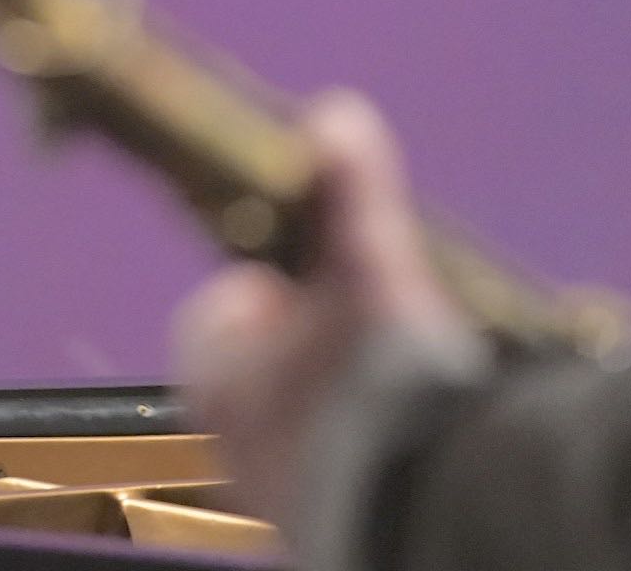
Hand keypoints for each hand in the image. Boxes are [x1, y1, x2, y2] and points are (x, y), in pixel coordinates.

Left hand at [172, 89, 476, 527]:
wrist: (419, 508)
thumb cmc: (374, 385)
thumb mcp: (367, 265)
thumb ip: (350, 192)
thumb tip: (336, 113)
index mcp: (211, 366)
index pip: (226, 309)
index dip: (275, 285)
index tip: (320, 276)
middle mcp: (223, 432)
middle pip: (262, 363)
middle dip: (311, 340)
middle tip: (366, 326)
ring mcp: (266, 482)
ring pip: (294, 417)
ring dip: (335, 392)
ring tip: (392, 379)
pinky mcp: (313, 517)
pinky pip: (327, 465)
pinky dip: (358, 444)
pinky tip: (403, 431)